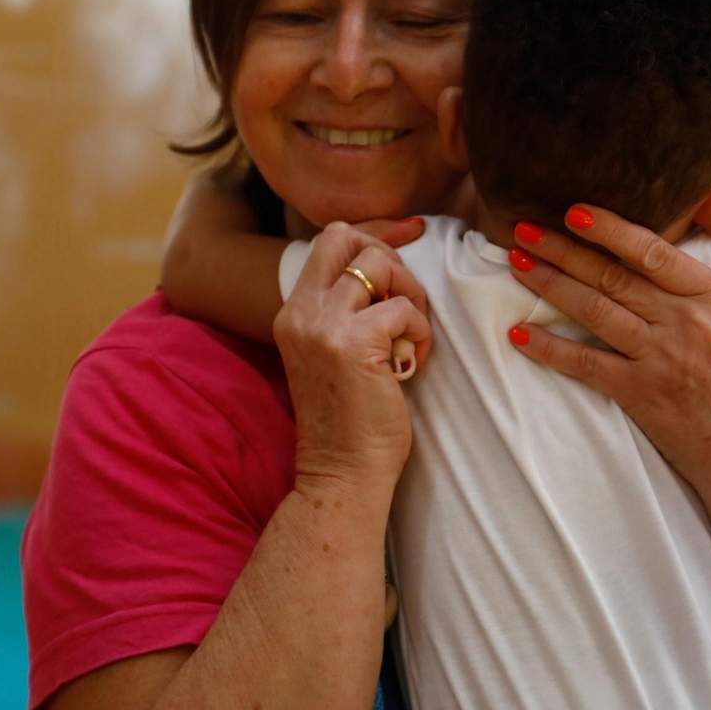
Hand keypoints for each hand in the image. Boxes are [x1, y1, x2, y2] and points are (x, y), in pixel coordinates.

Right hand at [275, 222, 431, 488]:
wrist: (341, 473)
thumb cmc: (349, 420)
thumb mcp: (331, 354)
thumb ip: (345, 312)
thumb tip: (387, 272)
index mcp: (293, 311)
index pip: (330, 241)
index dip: (374, 239)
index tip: (403, 260)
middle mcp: (301, 311)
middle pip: (346, 236)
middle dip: (388, 257)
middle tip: (403, 301)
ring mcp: (324, 325)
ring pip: (379, 264)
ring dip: (409, 294)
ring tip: (409, 335)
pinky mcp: (354, 343)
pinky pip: (403, 308)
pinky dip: (418, 331)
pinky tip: (411, 363)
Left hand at [507, 204, 710, 553]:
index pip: (654, 252)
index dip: (611, 229)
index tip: (574, 210)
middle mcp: (686, 323)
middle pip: (613, 275)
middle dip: (562, 249)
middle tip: (522, 227)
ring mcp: (662, 359)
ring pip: (594, 311)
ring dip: (550, 284)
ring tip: (515, 262)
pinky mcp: (641, 395)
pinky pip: (586, 365)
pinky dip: (550, 349)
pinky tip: (518, 335)